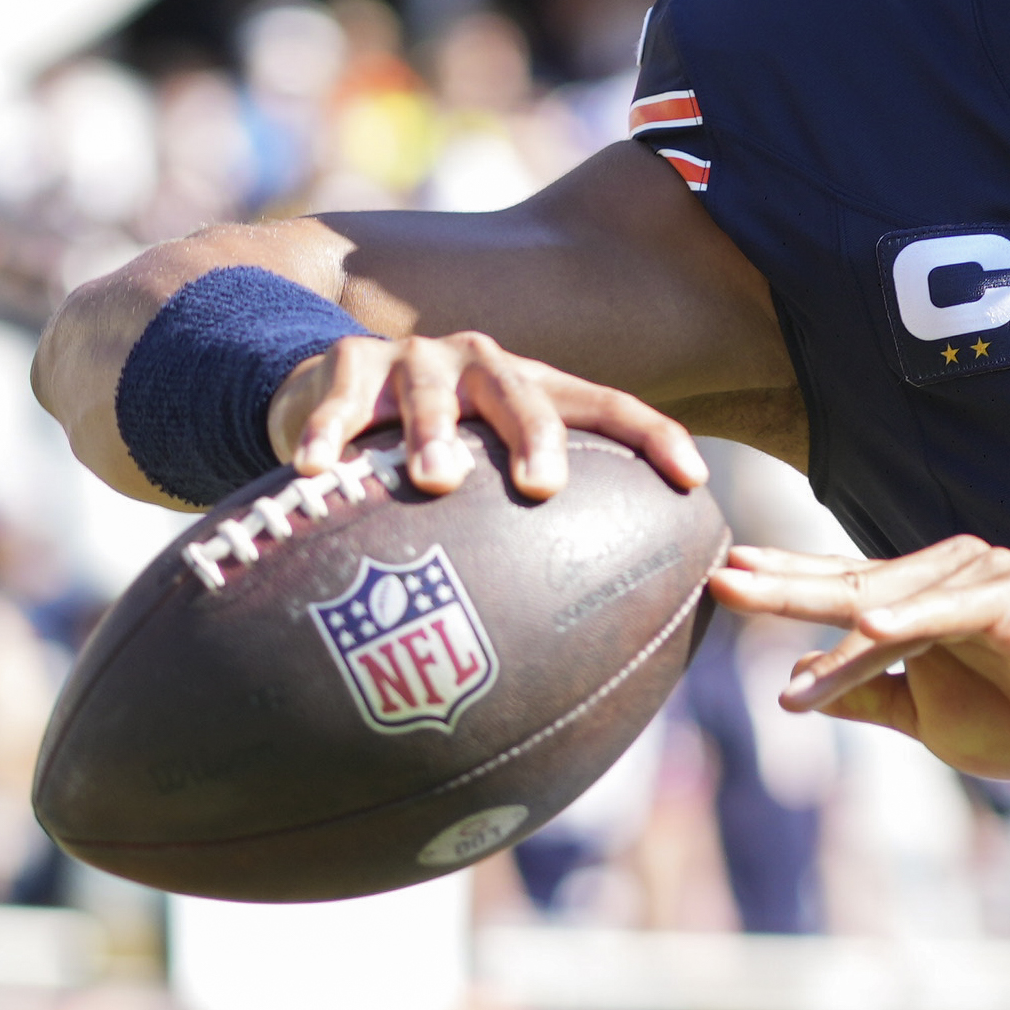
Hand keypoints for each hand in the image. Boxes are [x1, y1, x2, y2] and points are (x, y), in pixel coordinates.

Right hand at [266, 328, 704, 501]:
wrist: (336, 383)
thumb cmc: (431, 450)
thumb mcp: (486, 470)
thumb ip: (530, 530)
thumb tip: (594, 648)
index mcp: (534, 390)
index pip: (610, 406)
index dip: (656, 437)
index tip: (693, 481)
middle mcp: (483, 366)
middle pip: (523, 394)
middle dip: (536, 435)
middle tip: (543, 486)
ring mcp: (416, 360)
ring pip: (430, 394)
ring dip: (432, 434)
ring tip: (434, 478)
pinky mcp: (349, 363)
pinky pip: (340, 401)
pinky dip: (326, 435)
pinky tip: (316, 472)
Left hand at [706, 539, 1009, 781]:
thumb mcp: (928, 717)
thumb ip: (868, 696)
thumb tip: (794, 685)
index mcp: (923, 599)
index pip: (842, 587)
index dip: (783, 582)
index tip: (721, 575)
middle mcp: (947, 575)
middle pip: (852, 585)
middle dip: (783, 585)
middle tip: (720, 579)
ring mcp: (982, 581)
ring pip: (891, 609)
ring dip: (834, 637)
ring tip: (783, 654)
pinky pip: (951, 614)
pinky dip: (911, 622)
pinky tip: (869, 628)